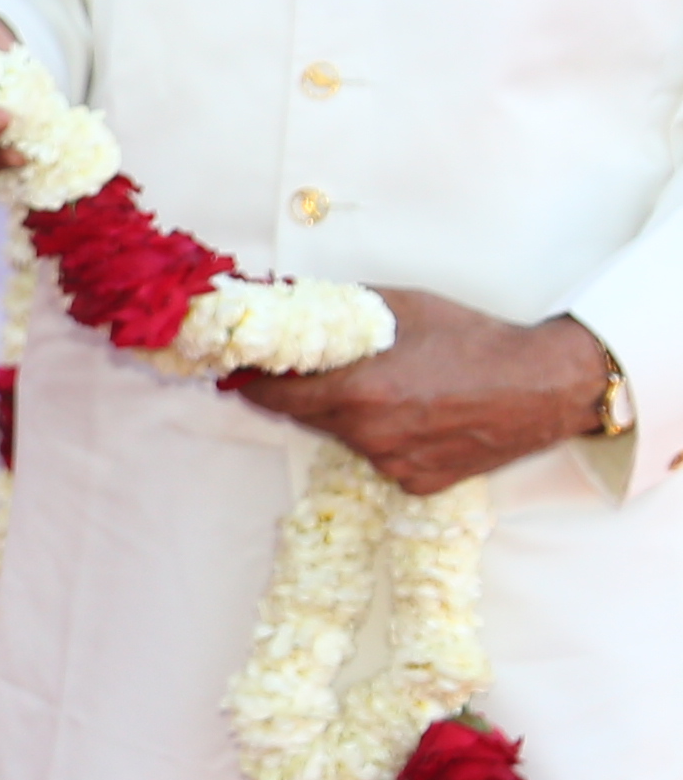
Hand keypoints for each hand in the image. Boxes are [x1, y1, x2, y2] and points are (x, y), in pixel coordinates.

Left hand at [232, 298, 619, 497]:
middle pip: (303, 415)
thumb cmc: (472, 339)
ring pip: (342, 436)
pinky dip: (382, 436)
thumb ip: (332, 309)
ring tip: (380, 384)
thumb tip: (280, 297)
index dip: (249, 381)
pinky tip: (412, 413)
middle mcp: (368, 434)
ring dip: (343, 413)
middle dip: (297, 392)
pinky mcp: (416, 482)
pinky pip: (379, 457)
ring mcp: (392, 463)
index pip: (270, 395)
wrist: (544, 386)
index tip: (236, 368)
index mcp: (357, 390)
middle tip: (302, 368)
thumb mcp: (398, 307)